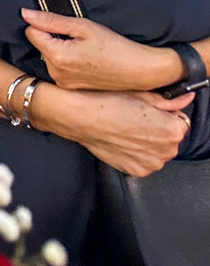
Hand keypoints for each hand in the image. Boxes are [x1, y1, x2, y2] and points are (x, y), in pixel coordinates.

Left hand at [22, 8, 180, 91]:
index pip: (31, 32)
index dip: (45, 25)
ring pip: (49, 56)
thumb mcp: (83, 27)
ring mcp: (62, 82)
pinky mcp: (70, 87)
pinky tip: (87, 60)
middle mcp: (55, 72)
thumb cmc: (115, 46)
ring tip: (86, 50)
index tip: (64, 26)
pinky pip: (59, 68)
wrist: (140, 71)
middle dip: (54, 38)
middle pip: (40, 45)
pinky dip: (67, 61)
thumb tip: (25, 14)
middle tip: (80, 39)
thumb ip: (51, 20)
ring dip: (60, 50)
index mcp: (56, 56)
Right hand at [36, 85, 192, 177]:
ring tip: (125, 128)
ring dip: (148, 142)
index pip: (180, 121)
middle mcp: (167, 151)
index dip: (163, 114)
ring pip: (157, 150)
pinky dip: (136, 153)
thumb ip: (168, 100)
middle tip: (134, 117)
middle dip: (157, 129)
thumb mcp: (141, 94)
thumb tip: (186, 99)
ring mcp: (151, 163)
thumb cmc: (107, 102)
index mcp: (172, 130)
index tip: (148, 111)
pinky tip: (121, 140)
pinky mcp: (137, 171)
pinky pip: (144, 160)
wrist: (79, 117)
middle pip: (170, 138)